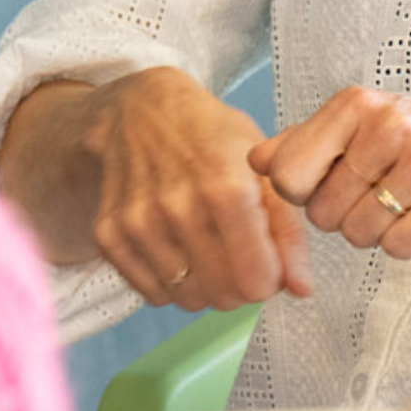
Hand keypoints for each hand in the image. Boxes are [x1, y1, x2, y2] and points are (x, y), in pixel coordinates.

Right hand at [65, 69, 313, 309]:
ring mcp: (137, 222)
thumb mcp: (264, 168)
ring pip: (189, 300)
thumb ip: (289, 232)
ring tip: (207, 246)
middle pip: (224, 296)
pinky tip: (177, 249)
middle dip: (240, 285)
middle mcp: (177, 207)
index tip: (267, 260)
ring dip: (205, 284)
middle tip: (239, 255)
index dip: (270, 278)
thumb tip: (301, 290)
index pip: (257, 281)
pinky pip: (153, 294)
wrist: (140, 110)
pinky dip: (171, 283)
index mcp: (225, 187)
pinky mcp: (109, 234)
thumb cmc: (211, 137)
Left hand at [249, 88, 410, 260]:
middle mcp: (389, 122)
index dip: (305, 195)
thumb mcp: (359, 131)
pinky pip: (400, 247)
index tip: (333, 183)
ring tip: (406, 203)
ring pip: (360, 235)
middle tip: (381, 194)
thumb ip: (302, 144)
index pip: (288, 178)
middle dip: (345, 218)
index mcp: (355, 105)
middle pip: (323, 215)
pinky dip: (408, 244)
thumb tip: (254, 160)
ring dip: (378, 234)